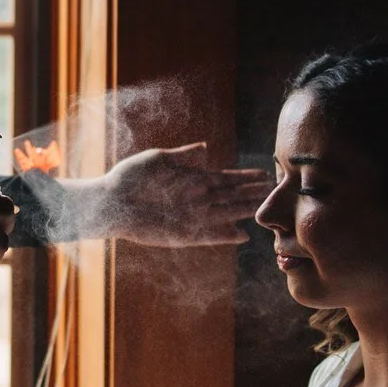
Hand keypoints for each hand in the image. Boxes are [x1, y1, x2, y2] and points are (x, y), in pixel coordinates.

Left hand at [94, 143, 270, 247]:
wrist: (110, 203)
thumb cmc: (130, 177)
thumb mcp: (157, 160)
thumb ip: (183, 157)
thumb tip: (206, 149)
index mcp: (192, 179)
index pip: (226, 178)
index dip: (245, 176)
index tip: (265, 173)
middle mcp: (197, 199)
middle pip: (232, 196)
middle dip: (254, 194)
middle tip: (276, 192)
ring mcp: (192, 217)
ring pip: (227, 214)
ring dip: (246, 212)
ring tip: (266, 210)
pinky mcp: (183, 235)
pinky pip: (210, 237)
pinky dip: (225, 236)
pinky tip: (242, 235)